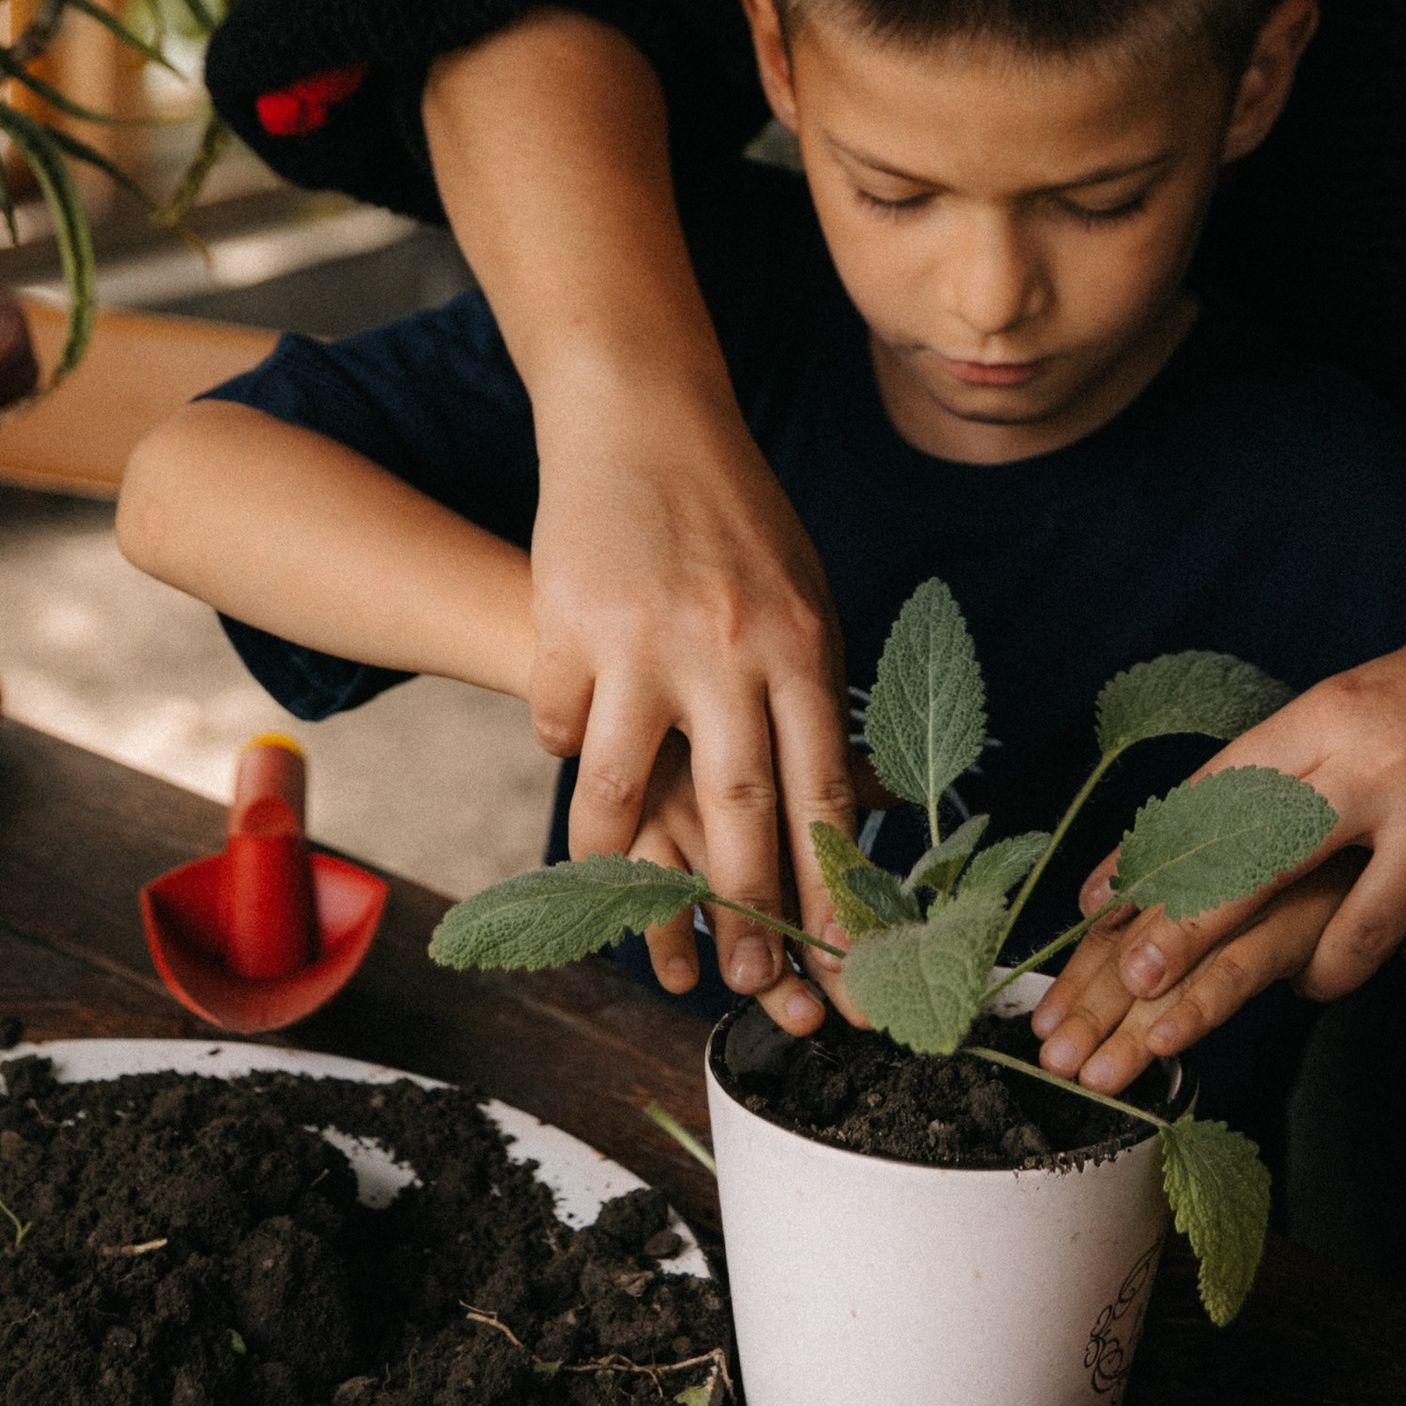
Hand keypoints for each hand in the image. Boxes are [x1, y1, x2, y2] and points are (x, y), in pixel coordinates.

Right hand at [530, 358, 855, 1032]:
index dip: (834, 886)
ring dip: (623, 859)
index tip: (847, 961)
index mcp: (804, 645)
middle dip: (749, 909)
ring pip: (622, 786)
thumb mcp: (803, 597)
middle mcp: (731, 649)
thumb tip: (848, 810)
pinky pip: (558, 726)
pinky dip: (561, 747)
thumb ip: (816, 696)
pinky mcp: (569, 628)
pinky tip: (569, 748)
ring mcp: (644, 640)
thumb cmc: (735, 518)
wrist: (643, 419)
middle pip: (744, 806)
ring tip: (631, 909)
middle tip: (752, 985)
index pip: (827, 791)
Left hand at [1031, 594, 1405, 1076]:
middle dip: (1191, 927)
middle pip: (1259, 860)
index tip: (1096, 905)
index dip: (1155, 853)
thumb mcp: (1371, 692)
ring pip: (1350, 933)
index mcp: (1333, 711)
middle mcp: (1377, 765)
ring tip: (1311, 983)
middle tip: (1136, 981)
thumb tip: (1212, 817)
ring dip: (1322, 972)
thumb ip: (1303, 754)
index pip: (1221, 791)